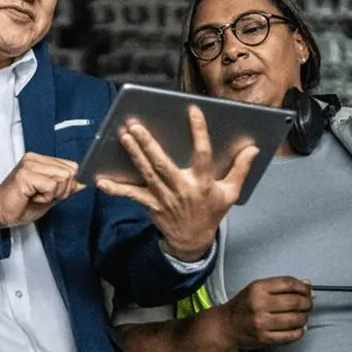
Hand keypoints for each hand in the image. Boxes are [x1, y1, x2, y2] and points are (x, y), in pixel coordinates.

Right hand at [0, 153, 84, 227]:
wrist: (0, 212)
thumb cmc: (21, 204)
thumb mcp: (50, 195)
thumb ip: (65, 186)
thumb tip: (83, 182)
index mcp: (39, 160)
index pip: (71, 165)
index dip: (68, 184)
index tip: (53, 193)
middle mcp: (34, 159)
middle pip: (69, 172)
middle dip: (62, 190)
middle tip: (44, 196)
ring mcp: (29, 166)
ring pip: (62, 178)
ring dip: (53, 194)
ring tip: (37, 196)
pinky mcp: (25, 175)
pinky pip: (50, 186)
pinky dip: (45, 198)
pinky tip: (32, 198)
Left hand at [96, 105, 257, 260]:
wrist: (193, 241)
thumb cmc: (211, 212)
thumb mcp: (230, 193)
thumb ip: (240, 170)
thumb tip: (252, 148)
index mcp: (203, 183)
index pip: (202, 154)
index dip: (199, 132)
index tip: (192, 110)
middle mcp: (181, 189)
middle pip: (163, 164)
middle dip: (148, 144)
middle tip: (136, 125)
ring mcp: (164, 197)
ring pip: (146, 173)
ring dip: (133, 154)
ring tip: (123, 135)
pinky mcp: (151, 204)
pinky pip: (131, 195)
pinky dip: (115, 189)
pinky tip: (100, 180)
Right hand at [220, 277, 312, 350]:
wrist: (226, 326)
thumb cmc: (242, 306)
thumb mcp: (256, 289)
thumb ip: (280, 286)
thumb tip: (307, 284)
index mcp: (257, 288)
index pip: (288, 283)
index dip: (303, 287)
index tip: (307, 290)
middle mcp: (259, 304)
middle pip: (295, 301)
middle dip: (307, 303)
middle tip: (308, 304)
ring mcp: (262, 322)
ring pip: (296, 319)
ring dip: (304, 317)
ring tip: (302, 316)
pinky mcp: (265, 338)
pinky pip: (291, 335)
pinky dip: (299, 331)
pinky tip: (298, 328)